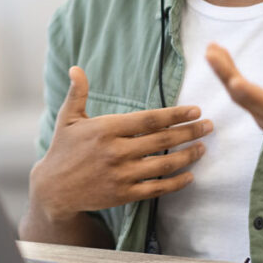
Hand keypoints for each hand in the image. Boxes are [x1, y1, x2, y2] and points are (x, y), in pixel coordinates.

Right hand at [29, 66, 212, 222]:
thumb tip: (76, 68)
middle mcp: (117, 152)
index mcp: (107, 129)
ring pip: (164, 164)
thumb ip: (77, 93)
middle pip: (162, 140)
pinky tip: (190, 175)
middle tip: (209, 125)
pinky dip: (176, 183)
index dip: (176, 114)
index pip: (149, 119)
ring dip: (188, 156)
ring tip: (203, 147)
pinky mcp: (124, 194)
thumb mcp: (67, 118)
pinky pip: (157, 189)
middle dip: (190, 131)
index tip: (195, 110)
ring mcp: (122, 175)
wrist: (53, 189)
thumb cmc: (63, 149)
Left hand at [205, 40, 262, 151]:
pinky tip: (221, 58)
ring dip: (224, 73)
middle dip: (226, 74)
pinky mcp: (262, 114)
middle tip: (211, 51)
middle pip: (243, 97)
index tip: (232, 80)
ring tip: (212, 49)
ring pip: (238, 96)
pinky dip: (229, 77)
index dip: (250, 93)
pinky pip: (241, 95)